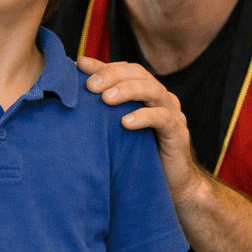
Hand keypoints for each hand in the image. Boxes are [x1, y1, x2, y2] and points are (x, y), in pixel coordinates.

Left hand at [77, 56, 201, 205]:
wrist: (169, 185)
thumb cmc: (138, 154)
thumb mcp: (117, 128)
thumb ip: (103, 109)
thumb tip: (73, 90)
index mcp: (146, 92)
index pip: (126, 69)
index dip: (103, 65)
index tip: (79, 66)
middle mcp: (161, 98)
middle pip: (138, 74)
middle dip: (112, 75)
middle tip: (90, 86)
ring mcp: (172, 113)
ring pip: (152, 90)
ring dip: (127, 90)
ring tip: (106, 99)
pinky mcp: (178, 133)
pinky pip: (163, 118)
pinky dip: (144, 117)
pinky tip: (126, 122)